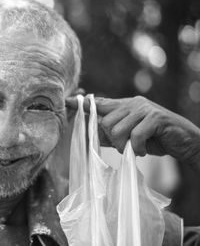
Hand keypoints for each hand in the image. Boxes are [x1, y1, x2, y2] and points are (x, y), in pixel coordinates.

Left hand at [65, 96, 199, 164]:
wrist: (185, 142)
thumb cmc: (155, 139)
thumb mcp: (130, 136)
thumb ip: (111, 133)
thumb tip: (91, 133)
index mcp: (125, 105)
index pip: (99, 102)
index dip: (82, 103)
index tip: (66, 101)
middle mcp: (133, 103)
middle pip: (105, 122)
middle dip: (112, 140)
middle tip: (126, 147)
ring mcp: (144, 109)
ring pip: (116, 129)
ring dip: (124, 146)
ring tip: (135, 149)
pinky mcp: (155, 118)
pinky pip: (134, 136)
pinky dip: (137, 148)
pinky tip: (143, 150)